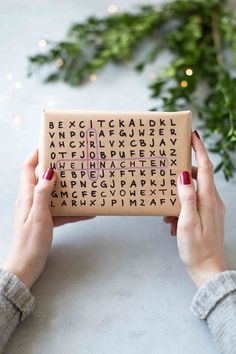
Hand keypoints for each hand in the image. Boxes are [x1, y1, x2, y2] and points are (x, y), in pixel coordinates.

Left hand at [2, 147, 94, 288]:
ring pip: (53, 194)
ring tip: (81, 182)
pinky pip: (60, 211)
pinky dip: (71, 210)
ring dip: (66, 188)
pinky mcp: (45, 222)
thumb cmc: (30, 243)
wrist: (25, 267)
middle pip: (42, 178)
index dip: (36, 154)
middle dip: (55, 168)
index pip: (28, 168)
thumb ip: (42, 194)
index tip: (48, 144)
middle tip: (70, 161)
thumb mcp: (38, 216)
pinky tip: (87, 212)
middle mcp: (31, 200)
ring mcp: (38, 211)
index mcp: (26, 196)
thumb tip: (49, 172)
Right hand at [163, 130, 226, 287]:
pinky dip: (181, 207)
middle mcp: (212, 201)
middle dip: (185, 173)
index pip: (206, 167)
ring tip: (168, 211)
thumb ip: (187, 198)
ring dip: (180, 195)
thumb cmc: (196, 249)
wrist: (208, 270)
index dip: (200, 150)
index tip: (193, 135)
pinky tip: (172, 221)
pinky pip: (193, 203)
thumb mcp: (187, 223)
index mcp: (208, 200)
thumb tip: (184, 175)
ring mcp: (211, 209)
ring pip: (194, 191)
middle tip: (170, 169)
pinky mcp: (207, 216)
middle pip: (200, 176)